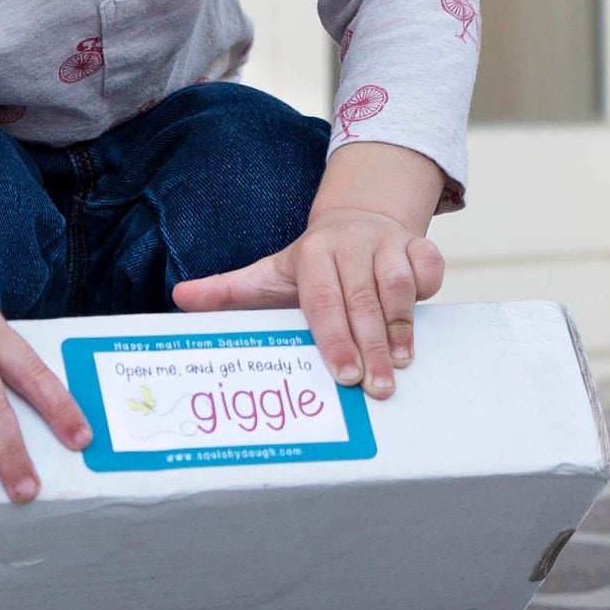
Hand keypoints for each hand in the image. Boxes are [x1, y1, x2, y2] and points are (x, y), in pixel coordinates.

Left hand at [172, 204, 444, 398]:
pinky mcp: (416, 243)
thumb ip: (228, 291)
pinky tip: (423, 321)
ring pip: (398, 284)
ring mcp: (385, 242)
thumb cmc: (311, 264)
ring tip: (401, 365)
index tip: (343, 374)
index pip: (322, 300)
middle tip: (377, 389)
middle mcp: (349, 244)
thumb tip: (180, 299)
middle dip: (372, 348)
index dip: (334, 338)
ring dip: (401, 327)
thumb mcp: (269, 275)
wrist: (357, 220)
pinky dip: (429, 289)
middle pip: (362, 300)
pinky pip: (428, 264)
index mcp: (313, 254)